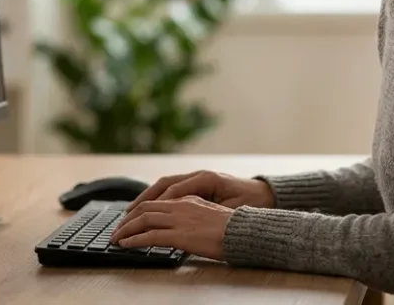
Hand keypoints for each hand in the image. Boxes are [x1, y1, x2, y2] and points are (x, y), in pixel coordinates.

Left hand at [110, 196, 232, 260]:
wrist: (243, 232)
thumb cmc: (232, 227)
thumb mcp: (210, 213)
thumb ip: (193, 214)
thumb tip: (181, 224)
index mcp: (189, 199)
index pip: (156, 200)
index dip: (139, 209)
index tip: (129, 218)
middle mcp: (181, 205)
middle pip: (145, 207)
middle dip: (128, 219)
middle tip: (117, 229)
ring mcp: (179, 219)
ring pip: (144, 220)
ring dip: (126, 229)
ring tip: (116, 238)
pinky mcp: (180, 235)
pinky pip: (150, 236)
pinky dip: (134, 240)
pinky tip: (126, 244)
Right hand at [127, 170, 274, 209]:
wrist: (266, 194)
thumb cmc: (251, 202)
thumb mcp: (231, 209)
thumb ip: (209, 212)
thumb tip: (188, 218)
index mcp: (206, 179)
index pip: (174, 191)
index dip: (157, 204)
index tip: (141, 218)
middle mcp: (198, 175)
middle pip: (164, 185)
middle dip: (144, 200)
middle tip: (127, 215)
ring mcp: (197, 178)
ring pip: (165, 186)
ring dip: (147, 198)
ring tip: (130, 212)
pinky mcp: (197, 185)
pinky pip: (171, 190)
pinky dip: (157, 198)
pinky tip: (147, 208)